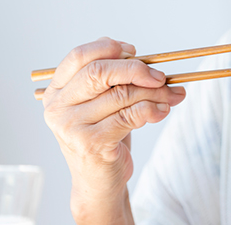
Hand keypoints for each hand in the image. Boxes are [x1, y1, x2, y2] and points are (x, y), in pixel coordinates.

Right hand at [42, 37, 185, 224]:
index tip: (134, 51)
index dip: (109, 48)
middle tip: (161, 75)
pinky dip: (153, 109)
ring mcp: (72, 126)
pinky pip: (130, 115)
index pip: (79, 56)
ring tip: (173, 94)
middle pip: (100, 72)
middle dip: (137, 69)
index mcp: (56, 91)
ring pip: (121, 94)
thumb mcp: (100, 103)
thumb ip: (110, 77)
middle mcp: (58, 107)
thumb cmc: (103, 136)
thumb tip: (136, 54)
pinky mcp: (92, 143)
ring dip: (155, 92)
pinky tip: (163, 110)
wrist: (98, 182)